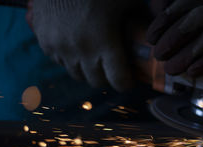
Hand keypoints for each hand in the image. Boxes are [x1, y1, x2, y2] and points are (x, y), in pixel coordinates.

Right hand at [31, 0, 145, 90]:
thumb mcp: (128, 0)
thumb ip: (144, 18)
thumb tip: (158, 34)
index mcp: (104, 42)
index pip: (118, 81)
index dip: (127, 82)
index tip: (131, 77)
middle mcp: (80, 50)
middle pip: (97, 81)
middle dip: (108, 77)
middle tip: (114, 67)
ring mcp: (59, 46)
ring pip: (77, 74)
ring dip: (88, 70)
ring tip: (96, 57)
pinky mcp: (44, 40)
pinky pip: (59, 61)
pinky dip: (69, 58)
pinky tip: (77, 46)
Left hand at [146, 0, 202, 76]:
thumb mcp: (191, 12)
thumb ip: (172, 10)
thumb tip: (155, 8)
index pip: (183, 5)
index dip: (164, 22)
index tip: (151, 38)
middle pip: (196, 20)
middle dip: (173, 39)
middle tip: (159, 55)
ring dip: (187, 56)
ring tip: (170, 68)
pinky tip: (192, 71)